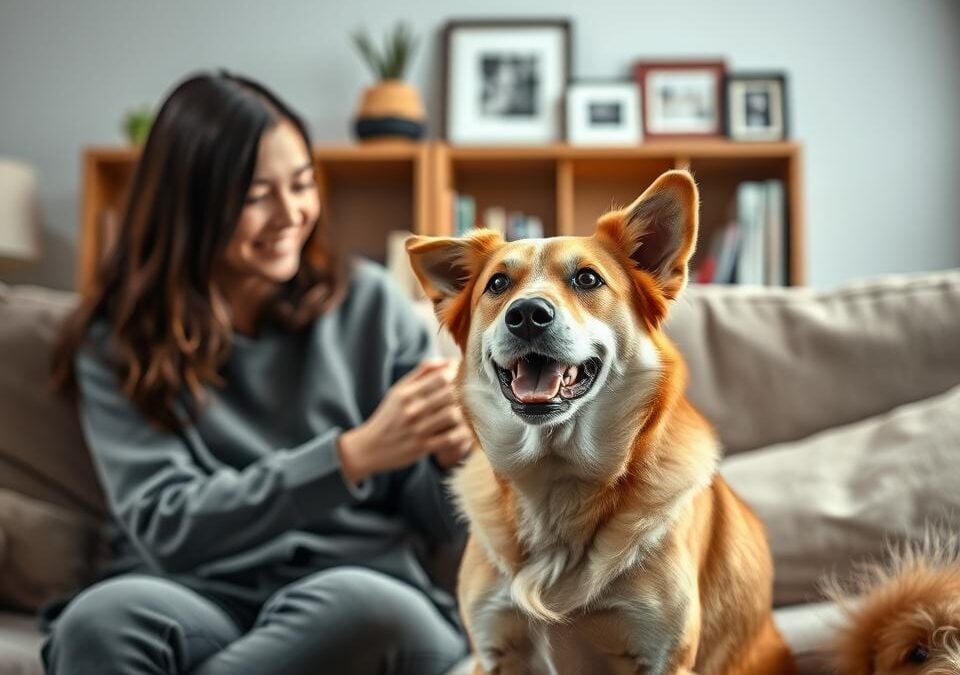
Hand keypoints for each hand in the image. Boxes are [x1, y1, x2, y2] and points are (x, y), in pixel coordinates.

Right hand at [338, 358, 472, 483]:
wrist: (369, 448)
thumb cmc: (388, 416)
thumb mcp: (398, 390)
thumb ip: (421, 373)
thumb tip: (447, 361)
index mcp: (406, 394)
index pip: (440, 378)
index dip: (457, 375)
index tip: (462, 378)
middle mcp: (412, 410)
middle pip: (450, 394)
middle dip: (463, 393)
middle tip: (470, 394)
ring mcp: (418, 430)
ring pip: (453, 415)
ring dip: (464, 412)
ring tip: (467, 411)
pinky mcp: (423, 447)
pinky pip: (450, 439)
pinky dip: (461, 433)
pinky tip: (463, 429)